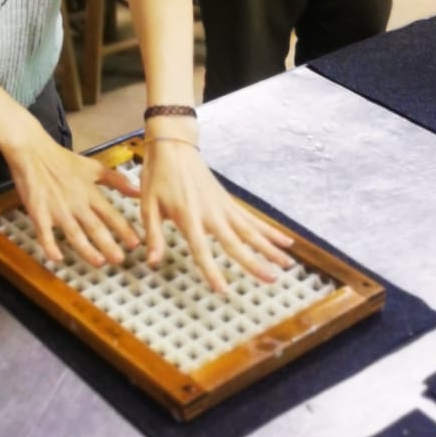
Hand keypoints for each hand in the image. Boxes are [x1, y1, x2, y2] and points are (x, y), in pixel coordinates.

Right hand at [4, 120, 142, 269]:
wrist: (33, 151)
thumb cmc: (63, 160)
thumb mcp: (93, 167)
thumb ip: (116, 181)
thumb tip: (139, 191)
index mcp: (89, 193)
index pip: (110, 214)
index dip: (123, 229)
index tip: (135, 244)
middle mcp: (76, 203)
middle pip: (94, 226)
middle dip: (108, 244)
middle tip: (119, 259)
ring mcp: (57, 209)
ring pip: (73, 232)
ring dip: (86, 249)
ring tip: (98, 261)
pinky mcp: (38, 212)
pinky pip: (44, 232)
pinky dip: (49, 245)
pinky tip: (56, 258)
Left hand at [141, 131, 296, 293]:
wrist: (174, 146)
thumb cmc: (158, 175)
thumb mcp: (147, 204)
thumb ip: (153, 234)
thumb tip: (152, 261)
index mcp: (188, 216)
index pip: (201, 249)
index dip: (211, 270)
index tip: (223, 290)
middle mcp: (210, 213)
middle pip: (236, 242)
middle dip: (254, 263)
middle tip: (272, 280)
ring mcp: (223, 207)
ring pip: (251, 231)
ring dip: (270, 248)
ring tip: (287, 264)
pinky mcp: (229, 202)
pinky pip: (252, 219)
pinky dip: (269, 231)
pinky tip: (286, 241)